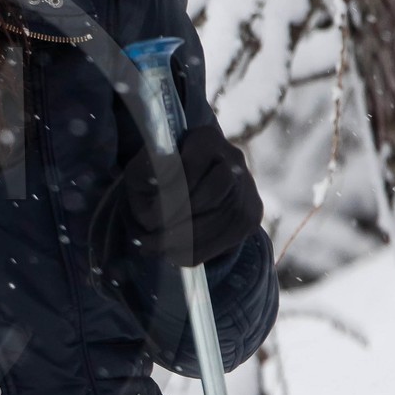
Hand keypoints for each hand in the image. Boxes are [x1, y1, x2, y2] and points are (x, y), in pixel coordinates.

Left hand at [121, 124, 262, 266]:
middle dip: (181, 220)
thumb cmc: (159, 175)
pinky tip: (174, 254)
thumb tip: (151, 213)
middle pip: (214, 192)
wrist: (189, 185)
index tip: (148, 218)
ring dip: (187, 241)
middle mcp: (233, 159)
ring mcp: (247, 187)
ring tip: (157, 250)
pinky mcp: (251, 215)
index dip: (171, 195)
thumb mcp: (143, 170)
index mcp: (205, 139)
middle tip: (151, 239)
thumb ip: (144, 180)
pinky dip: (199, 251)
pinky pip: (228, 238)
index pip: (192, 165)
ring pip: (223, 218)